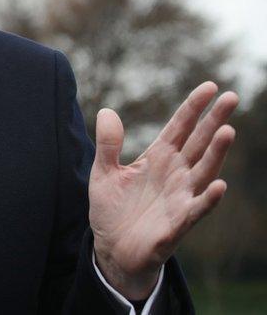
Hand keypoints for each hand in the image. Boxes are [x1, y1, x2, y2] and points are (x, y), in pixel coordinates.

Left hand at [89, 82, 237, 299]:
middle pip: (198, 142)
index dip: (193, 107)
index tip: (210, 87)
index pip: (180, 127)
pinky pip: (197, 208)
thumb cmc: (112, 209)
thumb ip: (108, 144)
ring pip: (203, 171)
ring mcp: (180, 196)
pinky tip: (220, 185)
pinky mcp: (178, 222)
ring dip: (216, 153)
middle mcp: (175, 174)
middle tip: (231, 96)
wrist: (112, 249)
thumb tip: (107, 111)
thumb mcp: (103, 172)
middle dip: (214, 121)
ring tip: (227, 131)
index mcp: (158, 158)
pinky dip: (208, 198)